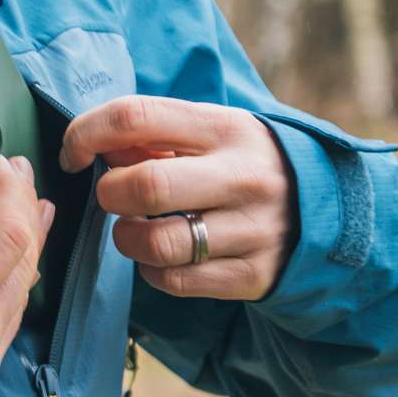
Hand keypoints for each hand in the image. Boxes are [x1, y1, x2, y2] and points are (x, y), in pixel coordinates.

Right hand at [0, 153, 53, 396]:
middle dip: (26, 213)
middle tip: (22, 177)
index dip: (10, 192)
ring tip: (30, 210)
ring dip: (28, 247)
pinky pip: (10, 321)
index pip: (3, 236)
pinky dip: (15, 282)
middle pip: (24, 263)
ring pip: (24, 294)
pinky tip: (13, 261)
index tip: (1, 164)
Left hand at [58, 95, 296, 300]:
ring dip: (126, 237)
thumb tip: (96, 150)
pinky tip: (160, 255)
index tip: (73, 154)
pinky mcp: (253, 274)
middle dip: (108, 194)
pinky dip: (152, 270)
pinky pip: (174, 280)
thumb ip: (154, 135)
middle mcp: (242, 176)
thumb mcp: (210, 131)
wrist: (324, 207)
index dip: (86, 134)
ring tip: (134, 228)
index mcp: (224, 128)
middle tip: (113, 197)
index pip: (135, 116)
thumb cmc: (241, 162)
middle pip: (144, 186)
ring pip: (156, 242)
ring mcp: (252, 228)